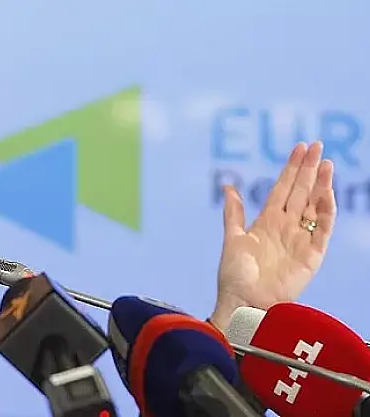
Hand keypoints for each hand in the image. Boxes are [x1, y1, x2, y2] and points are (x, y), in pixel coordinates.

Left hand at [210, 141, 336, 329]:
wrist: (244, 302)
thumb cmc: (235, 275)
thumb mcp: (232, 239)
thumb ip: (234, 213)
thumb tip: (228, 185)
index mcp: (267, 221)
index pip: (282, 188)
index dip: (291, 169)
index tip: (300, 148)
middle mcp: (286, 227)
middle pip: (301, 192)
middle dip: (309, 169)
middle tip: (318, 145)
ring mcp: (300, 239)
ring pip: (314, 206)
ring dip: (321, 185)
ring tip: (326, 163)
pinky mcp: (312, 255)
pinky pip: (322, 229)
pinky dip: (325, 212)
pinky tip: (326, 193)